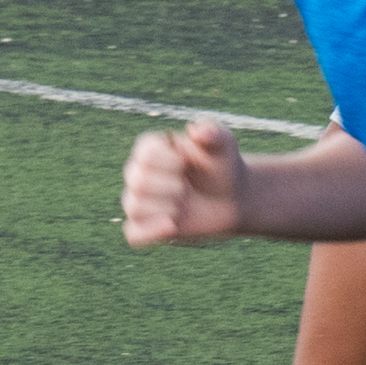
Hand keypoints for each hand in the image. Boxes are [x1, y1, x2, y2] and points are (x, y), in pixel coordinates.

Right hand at [121, 115, 248, 247]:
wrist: (232, 198)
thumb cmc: (222, 166)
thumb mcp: (223, 144)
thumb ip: (213, 132)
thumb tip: (196, 130)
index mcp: (151, 149)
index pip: (144, 156)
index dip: (168, 163)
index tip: (185, 164)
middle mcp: (139, 174)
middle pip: (137, 182)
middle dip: (170, 188)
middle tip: (187, 188)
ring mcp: (141, 201)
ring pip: (134, 207)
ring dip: (166, 208)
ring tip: (184, 206)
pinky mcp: (147, 227)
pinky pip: (133, 234)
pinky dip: (149, 233)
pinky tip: (172, 227)